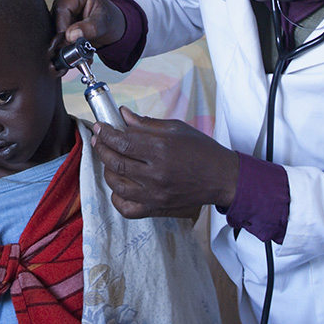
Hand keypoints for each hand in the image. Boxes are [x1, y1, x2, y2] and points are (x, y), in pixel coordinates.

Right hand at [51, 0, 125, 50]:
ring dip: (63, 40)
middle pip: (55, 17)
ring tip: (76, 49)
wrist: (113, 26)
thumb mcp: (103, 23)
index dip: (62, 27)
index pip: (61, 8)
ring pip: (53, 26)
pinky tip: (72, 47)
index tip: (68, 43)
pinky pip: (56, 31)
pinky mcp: (59, 18)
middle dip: (63, 36)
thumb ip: (88, 29)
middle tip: (72, 50)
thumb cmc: (110, 19)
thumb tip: (71, 35)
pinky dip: (63, 42)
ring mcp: (61, 7)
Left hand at [91, 109, 239, 219]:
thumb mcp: (177, 129)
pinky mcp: (156, 208)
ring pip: (116, 184)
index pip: (123, 141)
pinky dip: (117, 197)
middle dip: (103, 148)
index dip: (106, 133)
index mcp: (161, 149)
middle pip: (116, 162)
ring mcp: (154, 194)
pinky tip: (119, 185)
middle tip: (100, 140)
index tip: (100, 127)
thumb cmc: (202, 151)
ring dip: (108, 170)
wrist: (222, 178)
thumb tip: (123, 115)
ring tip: (110, 160)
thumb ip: (147, 124)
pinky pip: (126, 208)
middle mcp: (156, 173)